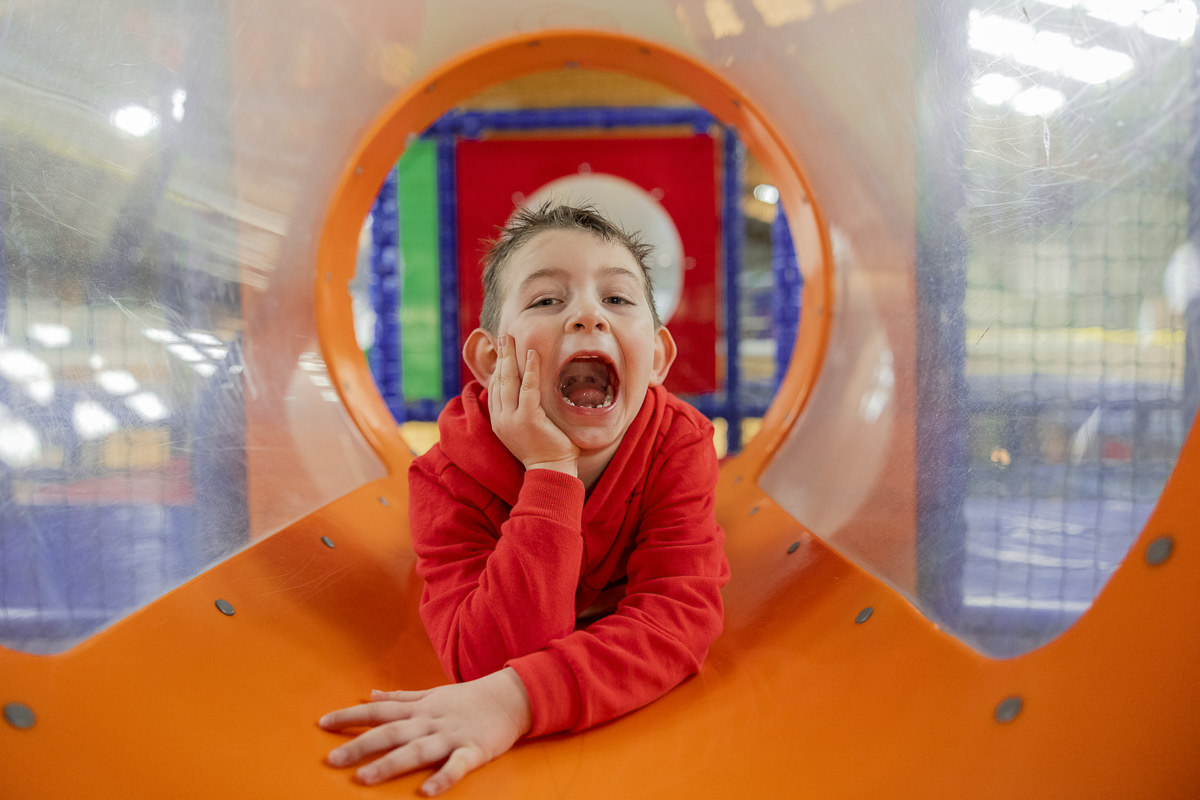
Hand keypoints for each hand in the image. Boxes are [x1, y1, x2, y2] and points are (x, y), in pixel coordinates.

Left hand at [319, 668, 532, 794]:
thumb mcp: (432, 694)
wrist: (511, 697)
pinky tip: (425, 793)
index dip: (350, 716)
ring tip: (364, 778)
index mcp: (419, 708)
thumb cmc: (467, 699)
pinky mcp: (473, 751)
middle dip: (360, 745)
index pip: (378, 711)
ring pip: (416, 750)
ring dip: (390, 764)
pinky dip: (441, 778)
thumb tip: (370, 694)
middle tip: (332, 760)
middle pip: (390, 732)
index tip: (323, 724)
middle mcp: (430, 721)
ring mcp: (451, 736)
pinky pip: (455, 766)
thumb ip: (400, 698)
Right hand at [489, 335, 578, 475]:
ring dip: (509, 357)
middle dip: (500, 357)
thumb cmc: (546, 451)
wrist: (551, 472)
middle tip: (503, 337)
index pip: (494, 389)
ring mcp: (511, 419)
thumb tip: (528, 395)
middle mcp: (501, 419)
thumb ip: (523, 412)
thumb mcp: (526, 430)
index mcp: (499, 421)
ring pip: (508, 381)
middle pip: (497, 380)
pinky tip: (532, 354)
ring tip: (511, 338)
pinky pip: (527, 388)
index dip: (497, 368)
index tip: (501, 352)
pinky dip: (529, 369)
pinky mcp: (527, 418)